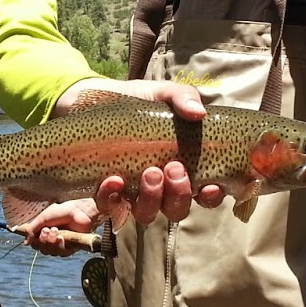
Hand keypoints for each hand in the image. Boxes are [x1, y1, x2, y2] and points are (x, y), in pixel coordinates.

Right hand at [16, 199, 100, 255]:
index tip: (36, 233)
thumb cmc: (62, 211)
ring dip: (51, 242)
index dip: (34, 241)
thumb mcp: (42, 218)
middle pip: (42, 249)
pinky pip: (61, 254)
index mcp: (44, 232)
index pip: (35, 244)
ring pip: (50, 252)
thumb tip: (25, 243)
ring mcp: (61, 244)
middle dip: (43, 240)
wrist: (79, 211)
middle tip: (47, 230)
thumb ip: (31, 230)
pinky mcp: (71, 248)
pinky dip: (59, 246)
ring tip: (56, 230)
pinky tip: (61, 237)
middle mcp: (52, 239)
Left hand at [53, 78, 225, 222]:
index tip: (210, 186)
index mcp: (183, 167)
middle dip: (179, 194)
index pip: (206, 194)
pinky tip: (114, 179)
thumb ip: (182, 97)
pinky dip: (113, 197)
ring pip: (148, 213)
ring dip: (152, 199)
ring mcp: (133, 192)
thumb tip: (199, 112)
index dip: (211, 197)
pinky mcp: (106, 192)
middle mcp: (161, 187)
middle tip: (173, 168)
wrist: (94, 99)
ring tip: (149, 172)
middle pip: (178, 209)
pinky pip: (110, 206)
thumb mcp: (162, 93)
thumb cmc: (137, 100)